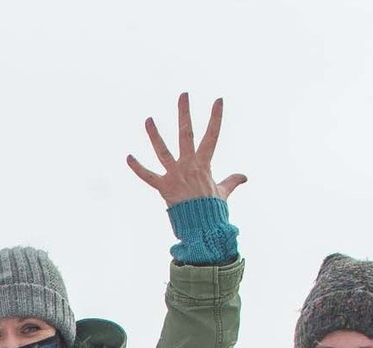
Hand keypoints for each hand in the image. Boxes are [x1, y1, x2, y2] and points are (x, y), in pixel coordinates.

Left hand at [125, 93, 242, 206]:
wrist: (201, 228)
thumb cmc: (212, 210)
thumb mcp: (223, 193)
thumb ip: (232, 181)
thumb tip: (245, 177)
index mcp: (204, 164)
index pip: (212, 135)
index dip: (216, 117)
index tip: (218, 100)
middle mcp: (188, 165)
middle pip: (186, 134)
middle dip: (184, 113)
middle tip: (183, 95)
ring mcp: (174, 175)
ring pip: (162, 150)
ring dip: (154, 134)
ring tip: (148, 119)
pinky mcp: (163, 187)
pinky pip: (147, 176)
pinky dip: (137, 167)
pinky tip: (128, 156)